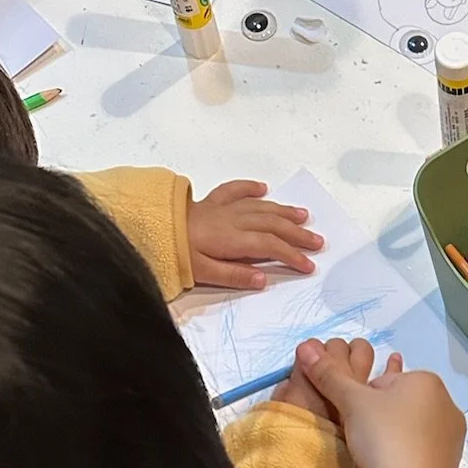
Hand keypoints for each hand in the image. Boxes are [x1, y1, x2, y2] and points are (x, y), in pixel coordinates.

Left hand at [187, 182, 322, 291]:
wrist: (149, 228)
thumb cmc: (174, 254)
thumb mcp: (203, 273)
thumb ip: (234, 275)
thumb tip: (263, 279)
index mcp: (232, 239)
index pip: (270, 246)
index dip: (292, 255)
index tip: (309, 266)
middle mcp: (232, 220)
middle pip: (271, 224)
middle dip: (297, 233)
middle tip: (318, 242)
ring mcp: (223, 208)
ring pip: (260, 207)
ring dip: (283, 211)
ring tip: (304, 216)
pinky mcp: (211, 201)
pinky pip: (234, 190)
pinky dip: (250, 188)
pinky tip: (264, 189)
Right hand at [294, 337, 464, 467]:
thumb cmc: (383, 438)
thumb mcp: (351, 402)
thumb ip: (329, 374)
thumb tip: (306, 346)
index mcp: (428, 381)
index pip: (384, 381)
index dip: (363, 398)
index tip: (355, 419)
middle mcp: (448, 404)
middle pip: (401, 404)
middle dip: (381, 417)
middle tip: (365, 439)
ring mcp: (454, 437)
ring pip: (414, 430)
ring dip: (395, 437)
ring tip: (378, 457)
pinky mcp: (453, 466)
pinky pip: (425, 454)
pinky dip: (409, 458)